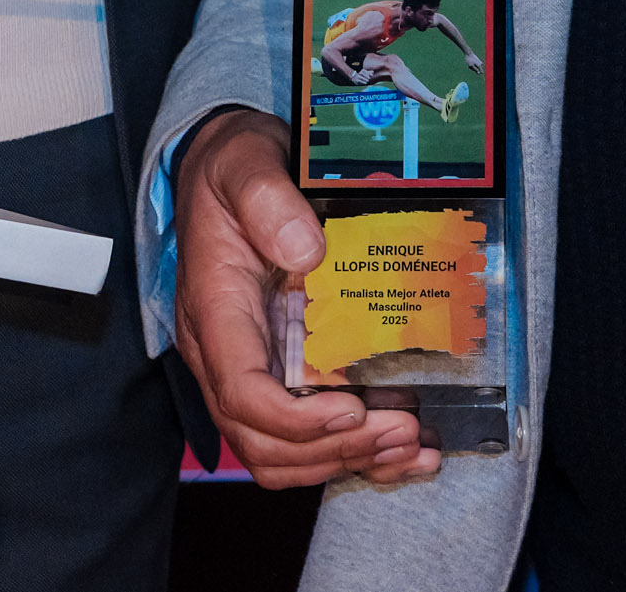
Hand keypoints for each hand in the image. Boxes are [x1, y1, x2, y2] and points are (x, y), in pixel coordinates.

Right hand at [171, 106, 441, 489]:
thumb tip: (308, 252)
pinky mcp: (277, 371)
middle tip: (400, 433)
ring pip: (281, 453)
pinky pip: (302, 437)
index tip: (352, 408)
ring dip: (345, 460)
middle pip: (262, 439)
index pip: (240, 392)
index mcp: (215, 312)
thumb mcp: (244, 164)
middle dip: (333, 448)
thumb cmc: (231, 170)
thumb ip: (269, 201)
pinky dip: (350, 453)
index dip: (295, 418)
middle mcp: (223, 355)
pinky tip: (401, 451)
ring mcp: (249, 368)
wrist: (225, 170)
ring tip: (410, 449)